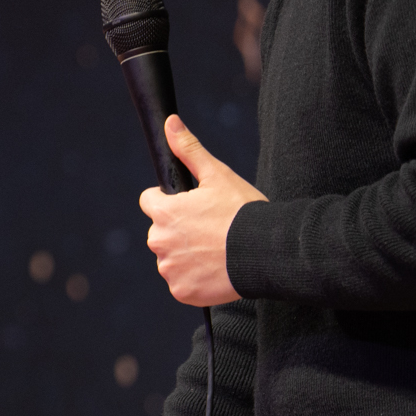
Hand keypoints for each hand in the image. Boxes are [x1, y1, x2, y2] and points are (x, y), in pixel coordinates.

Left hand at [139, 116, 264, 307]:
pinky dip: (193, 278)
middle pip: (160, 231)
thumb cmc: (244, 212)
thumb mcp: (218, 175)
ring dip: (185, 255)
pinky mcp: (181, 291)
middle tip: (209, 229)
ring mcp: (169, 269)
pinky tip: (215, 269)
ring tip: (215, 250)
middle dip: (178, 229)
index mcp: (164, 213)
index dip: (168, 201)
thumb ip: (189, 150)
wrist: (265, 253)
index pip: (149, 201)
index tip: (188, 205)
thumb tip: (171, 124)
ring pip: (170, 258)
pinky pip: (180, 282)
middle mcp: (159, 242)